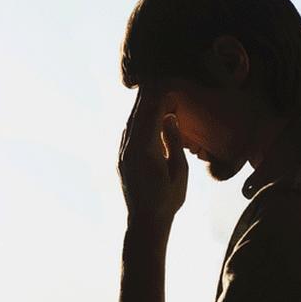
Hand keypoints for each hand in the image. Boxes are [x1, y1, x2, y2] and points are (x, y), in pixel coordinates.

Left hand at [118, 89, 187, 224]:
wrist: (145, 222)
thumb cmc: (167, 200)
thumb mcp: (178, 171)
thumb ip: (172, 142)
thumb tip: (169, 118)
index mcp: (144, 150)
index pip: (151, 116)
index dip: (158, 98)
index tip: (165, 83)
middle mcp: (129, 149)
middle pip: (136, 116)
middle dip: (145, 97)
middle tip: (153, 79)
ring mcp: (122, 155)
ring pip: (129, 124)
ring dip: (138, 108)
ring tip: (147, 92)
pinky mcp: (121, 160)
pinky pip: (127, 134)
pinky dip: (135, 121)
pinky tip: (141, 116)